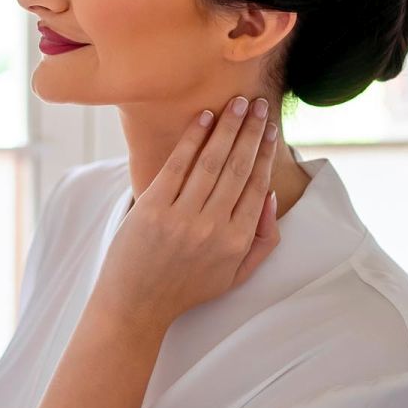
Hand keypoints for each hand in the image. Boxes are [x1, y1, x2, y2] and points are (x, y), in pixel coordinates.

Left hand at [92, 94, 279, 331]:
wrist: (136, 304)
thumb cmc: (186, 288)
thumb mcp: (236, 276)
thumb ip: (263, 241)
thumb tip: (270, 196)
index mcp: (236, 242)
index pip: (257, 187)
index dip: (265, 154)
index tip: (270, 129)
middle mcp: (213, 227)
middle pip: (238, 168)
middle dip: (251, 131)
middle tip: (258, 104)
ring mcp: (182, 216)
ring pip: (213, 161)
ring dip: (228, 126)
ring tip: (237, 102)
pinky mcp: (153, 207)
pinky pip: (178, 164)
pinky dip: (193, 138)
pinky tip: (205, 117)